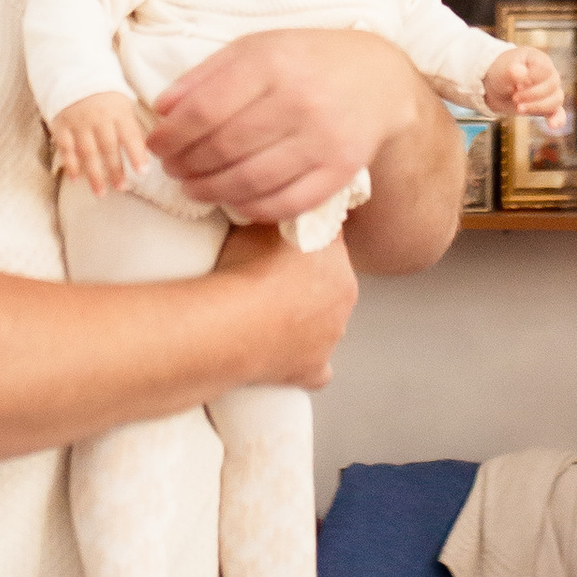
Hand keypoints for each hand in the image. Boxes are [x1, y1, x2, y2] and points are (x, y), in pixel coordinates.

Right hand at [48, 92, 150, 197]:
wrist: (75, 76)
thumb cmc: (106, 98)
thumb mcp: (124, 106)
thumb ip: (133, 128)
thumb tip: (148, 154)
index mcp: (118, 112)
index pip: (130, 134)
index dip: (137, 153)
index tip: (143, 172)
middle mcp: (99, 117)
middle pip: (108, 147)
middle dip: (115, 169)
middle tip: (122, 187)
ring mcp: (79, 122)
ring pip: (87, 151)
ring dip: (94, 174)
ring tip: (101, 192)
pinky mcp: (62, 126)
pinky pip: (65, 148)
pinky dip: (70, 164)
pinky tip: (75, 179)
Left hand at [149, 28, 419, 229]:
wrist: (379, 79)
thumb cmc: (306, 60)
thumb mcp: (255, 48)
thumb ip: (205, 76)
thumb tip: (162, 109)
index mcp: (272, 62)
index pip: (205, 110)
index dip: (172, 135)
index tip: (156, 145)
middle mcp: (300, 101)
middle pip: (223, 148)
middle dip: (186, 165)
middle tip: (172, 168)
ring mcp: (323, 139)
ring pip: (250, 180)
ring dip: (210, 190)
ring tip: (194, 187)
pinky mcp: (340, 171)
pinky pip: (285, 203)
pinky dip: (250, 208)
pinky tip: (233, 200)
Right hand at [213, 216, 357, 389]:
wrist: (232, 325)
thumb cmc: (245, 271)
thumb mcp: (261, 221)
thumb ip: (278, 214)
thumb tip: (276, 207)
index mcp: (337, 258)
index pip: (327, 240)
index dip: (304, 239)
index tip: (283, 242)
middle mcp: (344, 297)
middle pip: (329, 283)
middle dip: (306, 281)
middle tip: (269, 279)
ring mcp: (331, 336)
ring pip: (325, 323)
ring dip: (304, 320)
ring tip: (265, 317)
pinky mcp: (315, 369)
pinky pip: (317, 369)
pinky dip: (304, 364)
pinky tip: (284, 357)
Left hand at [484, 47, 568, 129]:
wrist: (494, 88)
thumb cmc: (500, 73)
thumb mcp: (502, 70)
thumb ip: (511, 71)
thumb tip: (521, 72)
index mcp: (539, 60)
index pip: (546, 70)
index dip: (533, 80)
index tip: (516, 85)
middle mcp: (549, 74)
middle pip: (552, 86)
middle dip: (533, 95)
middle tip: (514, 98)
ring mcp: (550, 91)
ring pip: (556, 100)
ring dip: (538, 107)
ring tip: (519, 109)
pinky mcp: (546, 106)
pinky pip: (558, 112)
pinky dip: (557, 119)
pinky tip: (553, 125)